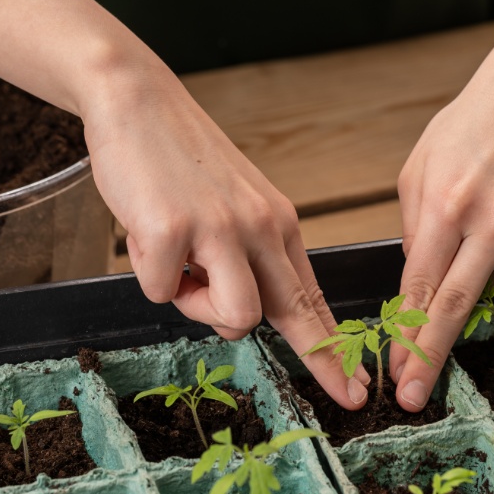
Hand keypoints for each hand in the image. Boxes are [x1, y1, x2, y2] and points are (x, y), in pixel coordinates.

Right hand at [82, 63, 369, 408]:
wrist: (137, 99)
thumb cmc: (180, 160)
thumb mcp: (235, 205)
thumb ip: (247, 256)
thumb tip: (241, 314)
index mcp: (279, 222)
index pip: (312, 294)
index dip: (334, 348)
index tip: (356, 388)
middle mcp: (260, 227)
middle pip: (289, 313)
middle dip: (321, 360)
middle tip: (343, 395)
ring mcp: (219, 229)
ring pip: (232, 317)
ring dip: (197, 307)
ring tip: (179, 266)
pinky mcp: (172, 230)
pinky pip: (161, 292)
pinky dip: (148, 276)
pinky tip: (147, 233)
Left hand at [387, 48, 493, 410]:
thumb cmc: (471, 127)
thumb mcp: (420, 168)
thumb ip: (413, 228)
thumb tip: (416, 285)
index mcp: (447, 205)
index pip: (420, 290)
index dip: (408, 341)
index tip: (400, 380)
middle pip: (457, 308)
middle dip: (432, 358)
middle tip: (418, 397)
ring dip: (487, 270)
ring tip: (491, 219)